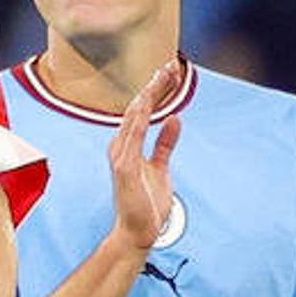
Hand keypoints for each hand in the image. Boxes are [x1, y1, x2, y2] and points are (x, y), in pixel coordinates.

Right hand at [109, 62, 182, 252]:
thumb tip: (174, 119)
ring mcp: (120, 155)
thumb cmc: (146, 203)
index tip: (170, 71)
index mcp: (128, 144)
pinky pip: (132, 137)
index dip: (156, 90)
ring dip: (149, 96)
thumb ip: (165, 143)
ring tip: (162, 76)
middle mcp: (120, 145)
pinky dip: (139, 119)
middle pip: (138, 108)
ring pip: (134, 117)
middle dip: (154, 85)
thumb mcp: (161, 167)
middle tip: (170, 65)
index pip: (142, 110)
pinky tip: (147, 104)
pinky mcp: (123, 167)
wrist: (137, 231)